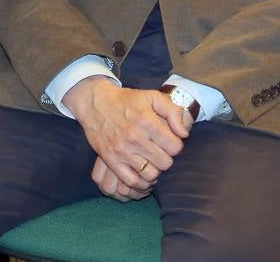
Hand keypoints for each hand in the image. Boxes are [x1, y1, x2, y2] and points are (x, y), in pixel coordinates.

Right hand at [64, 77, 190, 200]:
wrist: (95, 102)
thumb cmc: (127, 100)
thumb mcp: (152, 96)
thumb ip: (173, 111)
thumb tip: (184, 133)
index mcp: (147, 122)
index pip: (175, 147)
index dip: (176, 146)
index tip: (170, 142)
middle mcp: (135, 137)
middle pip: (165, 163)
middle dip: (167, 158)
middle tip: (161, 152)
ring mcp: (122, 151)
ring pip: (151, 174)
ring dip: (156, 171)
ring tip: (154, 163)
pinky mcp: (111, 159)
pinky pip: (131, 181)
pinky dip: (141, 182)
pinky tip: (143, 173)